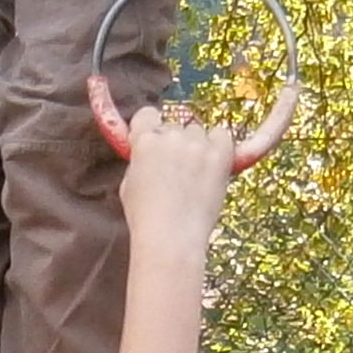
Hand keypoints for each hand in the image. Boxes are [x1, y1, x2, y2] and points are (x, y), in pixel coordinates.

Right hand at [116, 105, 238, 256]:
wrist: (171, 237)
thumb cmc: (145, 218)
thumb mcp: (129, 184)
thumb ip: (139, 161)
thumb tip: (148, 154)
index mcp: (144, 140)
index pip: (147, 114)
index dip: (150, 127)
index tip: (155, 141)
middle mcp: (170, 135)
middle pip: (175, 126)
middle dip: (175, 143)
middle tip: (177, 170)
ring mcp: (196, 144)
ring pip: (199, 132)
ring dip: (197, 146)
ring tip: (196, 175)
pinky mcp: (219, 155)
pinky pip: (223, 135)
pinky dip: (219, 146)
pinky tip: (214, 165)